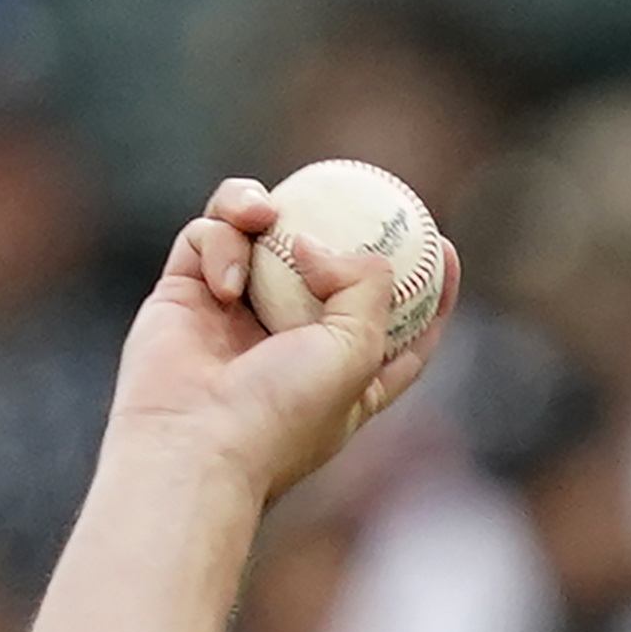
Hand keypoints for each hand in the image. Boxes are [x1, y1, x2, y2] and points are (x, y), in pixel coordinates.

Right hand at [105, 181, 448, 510]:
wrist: (192, 441)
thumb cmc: (281, 412)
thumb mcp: (357, 353)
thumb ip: (366, 287)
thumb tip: (318, 241)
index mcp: (346, 375)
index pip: (400, 328)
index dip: (428, 290)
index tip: (446, 249)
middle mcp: (290, 342)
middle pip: (325, 269)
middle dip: (339, 227)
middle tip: (357, 190)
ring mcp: (235, 314)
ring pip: (257, 234)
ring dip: (259, 208)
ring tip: (262, 214)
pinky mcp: (184, 292)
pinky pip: (207, 236)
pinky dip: (219, 244)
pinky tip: (224, 283)